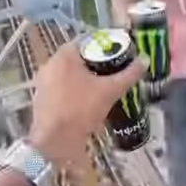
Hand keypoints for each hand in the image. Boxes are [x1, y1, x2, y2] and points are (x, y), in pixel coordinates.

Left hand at [27, 42, 144, 167]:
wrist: (55, 143)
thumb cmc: (81, 110)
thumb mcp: (110, 91)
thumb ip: (128, 75)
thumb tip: (144, 61)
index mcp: (63, 56)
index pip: (86, 42)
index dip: (104, 48)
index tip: (117, 58)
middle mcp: (49, 65)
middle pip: (78, 60)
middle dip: (96, 67)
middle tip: (113, 75)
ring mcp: (43, 83)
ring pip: (69, 76)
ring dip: (85, 82)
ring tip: (103, 92)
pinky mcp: (41, 100)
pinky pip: (62, 91)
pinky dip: (74, 94)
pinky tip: (87, 106)